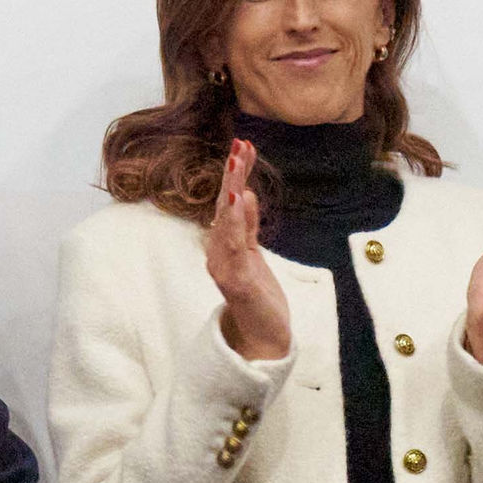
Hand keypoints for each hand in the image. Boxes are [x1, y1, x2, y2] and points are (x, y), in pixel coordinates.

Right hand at [205, 140, 291, 362]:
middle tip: (239, 145)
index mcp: (225, 243)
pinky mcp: (236, 281)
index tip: (245, 145)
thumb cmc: (258, 296)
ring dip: (231, 190)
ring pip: (226, 222)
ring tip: (237, 164)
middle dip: (231, 175)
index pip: (229, 201)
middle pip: (223, 206)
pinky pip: (233, 247)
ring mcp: (225, 267)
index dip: (235, 174)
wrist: (264, 338)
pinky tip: (237, 200)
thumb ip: (247, 224)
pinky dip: (233, 222)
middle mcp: (218, 252)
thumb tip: (243, 192)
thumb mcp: (254, 253)